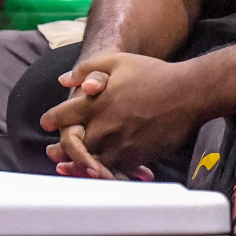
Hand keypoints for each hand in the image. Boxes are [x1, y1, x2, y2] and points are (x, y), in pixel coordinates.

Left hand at [40, 53, 199, 176]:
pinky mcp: (134, 157)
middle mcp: (102, 125)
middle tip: (53, 155)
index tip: (46, 123)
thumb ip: (87, 68)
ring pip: (89, 163)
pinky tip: (100, 173)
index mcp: (95, 102)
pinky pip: (112, 171)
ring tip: (71, 169)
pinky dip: (104, 174)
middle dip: (60, 150)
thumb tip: (64, 80)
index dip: (50, 119)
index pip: (62, 115)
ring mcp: (118, 144)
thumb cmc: (154, 74)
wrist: (188, 93)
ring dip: (78, 167)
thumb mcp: (118, 61)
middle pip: (71, 145)